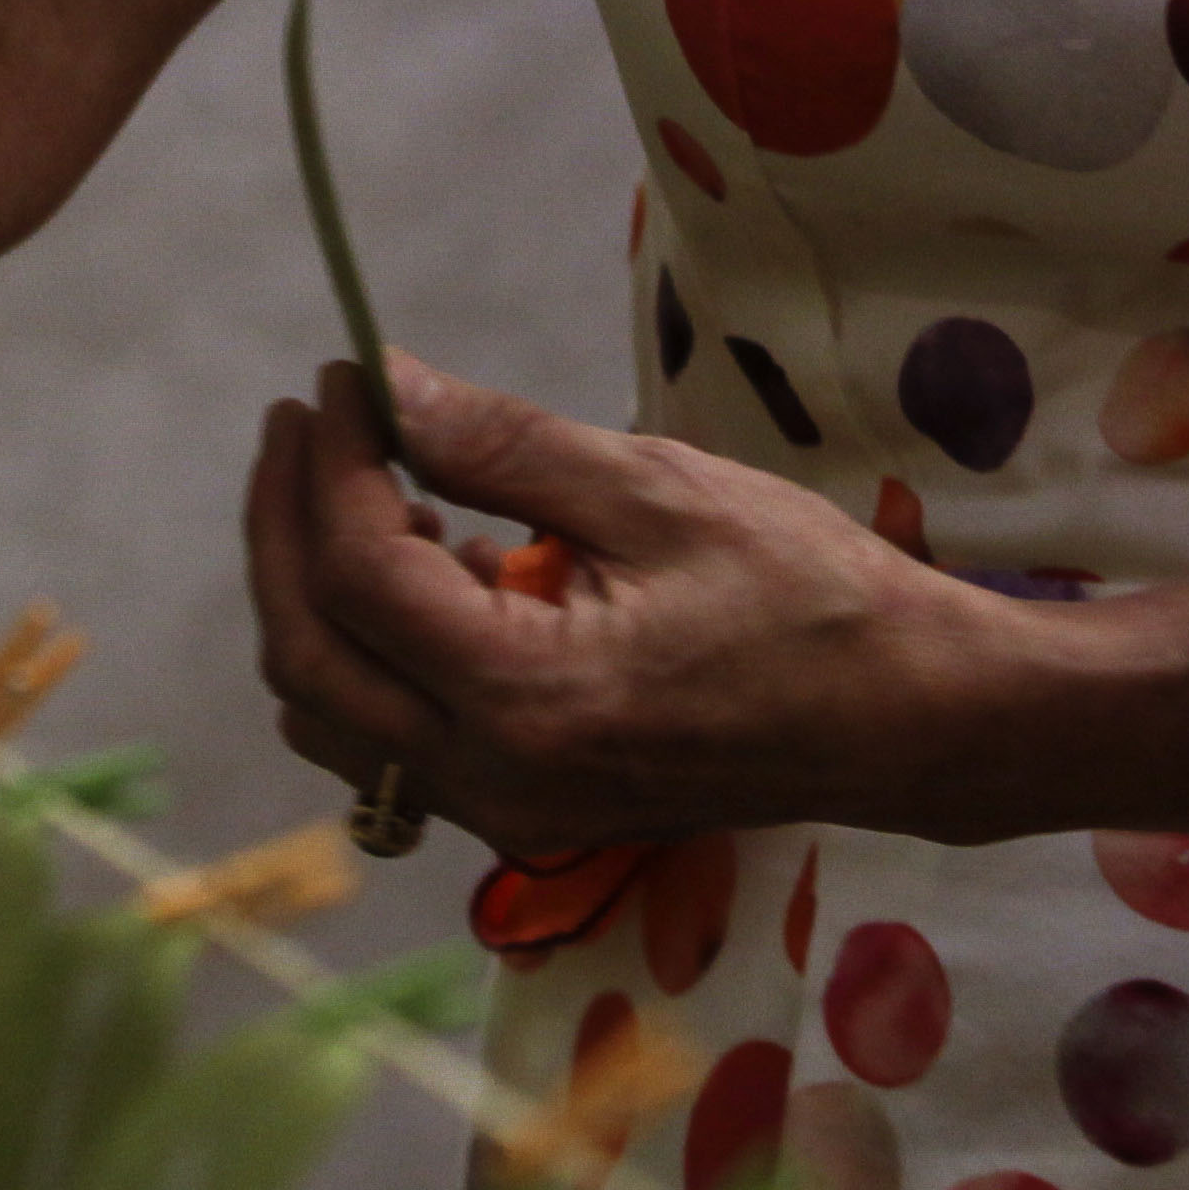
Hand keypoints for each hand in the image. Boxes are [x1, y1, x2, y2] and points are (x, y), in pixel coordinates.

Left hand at [242, 349, 985, 852]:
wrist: (907, 720)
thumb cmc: (807, 596)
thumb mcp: (658, 491)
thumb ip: (504, 446)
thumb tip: (386, 386)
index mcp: (525, 700)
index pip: (359, 573)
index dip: (331, 463)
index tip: (342, 377)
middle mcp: (494, 780)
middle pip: (306, 661)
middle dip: (281, 530)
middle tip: (300, 422)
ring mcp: (505, 812)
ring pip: (333, 716)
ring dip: (316, 597)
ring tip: (356, 481)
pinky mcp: (526, 810)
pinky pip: (394, 741)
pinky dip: (376, 649)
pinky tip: (436, 558)